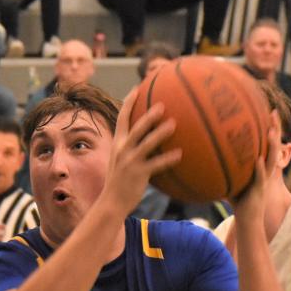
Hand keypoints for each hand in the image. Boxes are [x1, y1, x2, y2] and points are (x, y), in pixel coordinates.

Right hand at [100, 88, 180, 216]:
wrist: (111, 202)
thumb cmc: (120, 181)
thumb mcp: (120, 160)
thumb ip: (130, 147)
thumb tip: (145, 137)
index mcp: (118, 143)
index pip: (121, 118)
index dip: (128, 103)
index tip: (136, 89)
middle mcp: (122, 149)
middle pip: (136, 127)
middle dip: (148, 115)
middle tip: (162, 105)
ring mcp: (130, 161)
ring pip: (146, 143)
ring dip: (160, 133)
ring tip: (174, 124)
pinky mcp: (139, 174)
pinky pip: (156, 164)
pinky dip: (168, 158)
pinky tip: (180, 154)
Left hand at [229, 111, 279, 224]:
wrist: (247, 219)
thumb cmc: (238, 199)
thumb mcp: (232, 176)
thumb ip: (225, 164)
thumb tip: (207, 151)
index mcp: (260, 165)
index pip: (267, 143)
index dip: (269, 127)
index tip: (267, 109)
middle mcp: (265, 170)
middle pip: (274, 146)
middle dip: (275, 129)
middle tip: (274, 111)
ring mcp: (263, 180)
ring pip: (271, 160)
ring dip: (271, 145)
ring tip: (271, 131)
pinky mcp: (259, 191)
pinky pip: (260, 178)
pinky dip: (259, 169)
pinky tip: (257, 159)